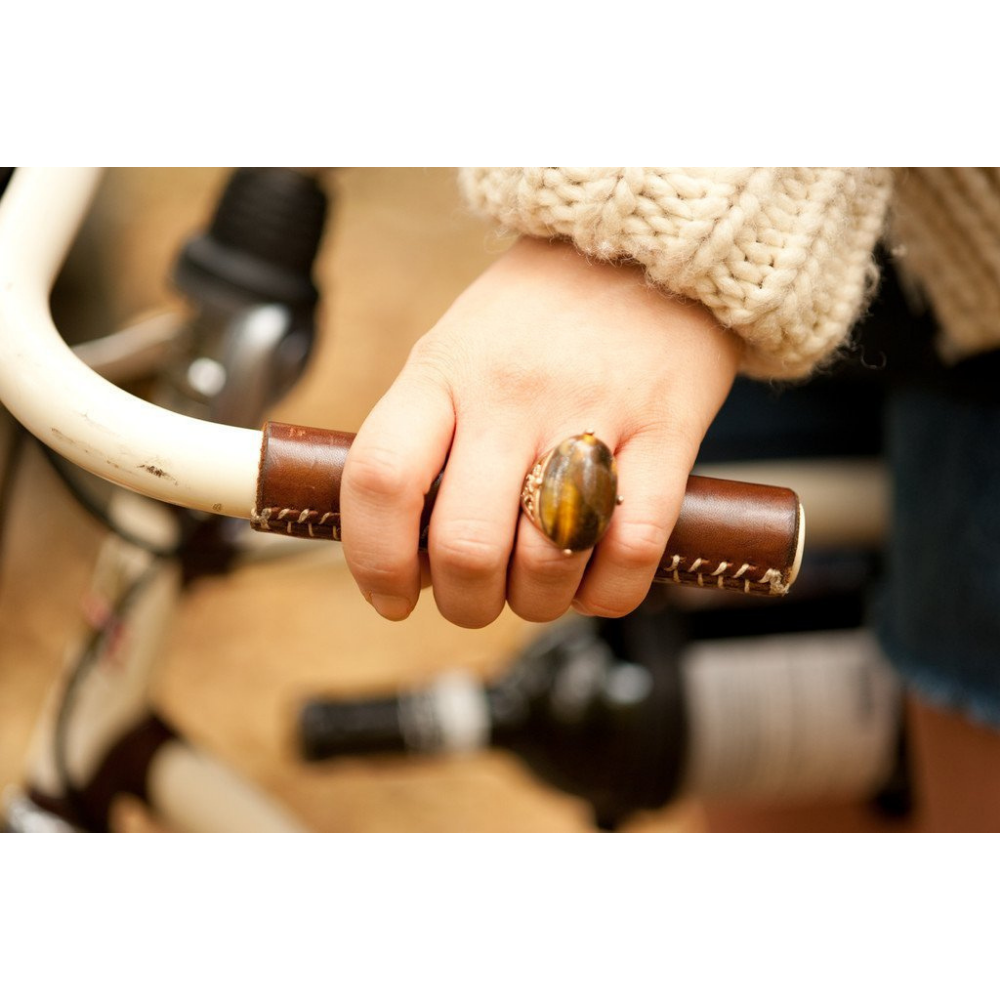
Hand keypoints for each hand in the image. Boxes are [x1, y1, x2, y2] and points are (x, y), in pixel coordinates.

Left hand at [341, 237, 742, 627]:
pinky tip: (598, 579)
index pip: (381, 478)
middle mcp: (509, 394)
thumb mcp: (453, 351)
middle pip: (467, 544)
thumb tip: (406, 548)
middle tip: (476, 598)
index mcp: (442, 372)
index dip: (375, 560)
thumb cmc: (537, 315)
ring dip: (539, 602)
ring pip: (549, 560)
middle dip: (466, 603)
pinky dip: (610, 590)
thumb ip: (424, 441)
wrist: (646, 243)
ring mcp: (592, 412)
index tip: (393, 596)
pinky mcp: (667, 431)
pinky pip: (633, 548)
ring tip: (541, 584)